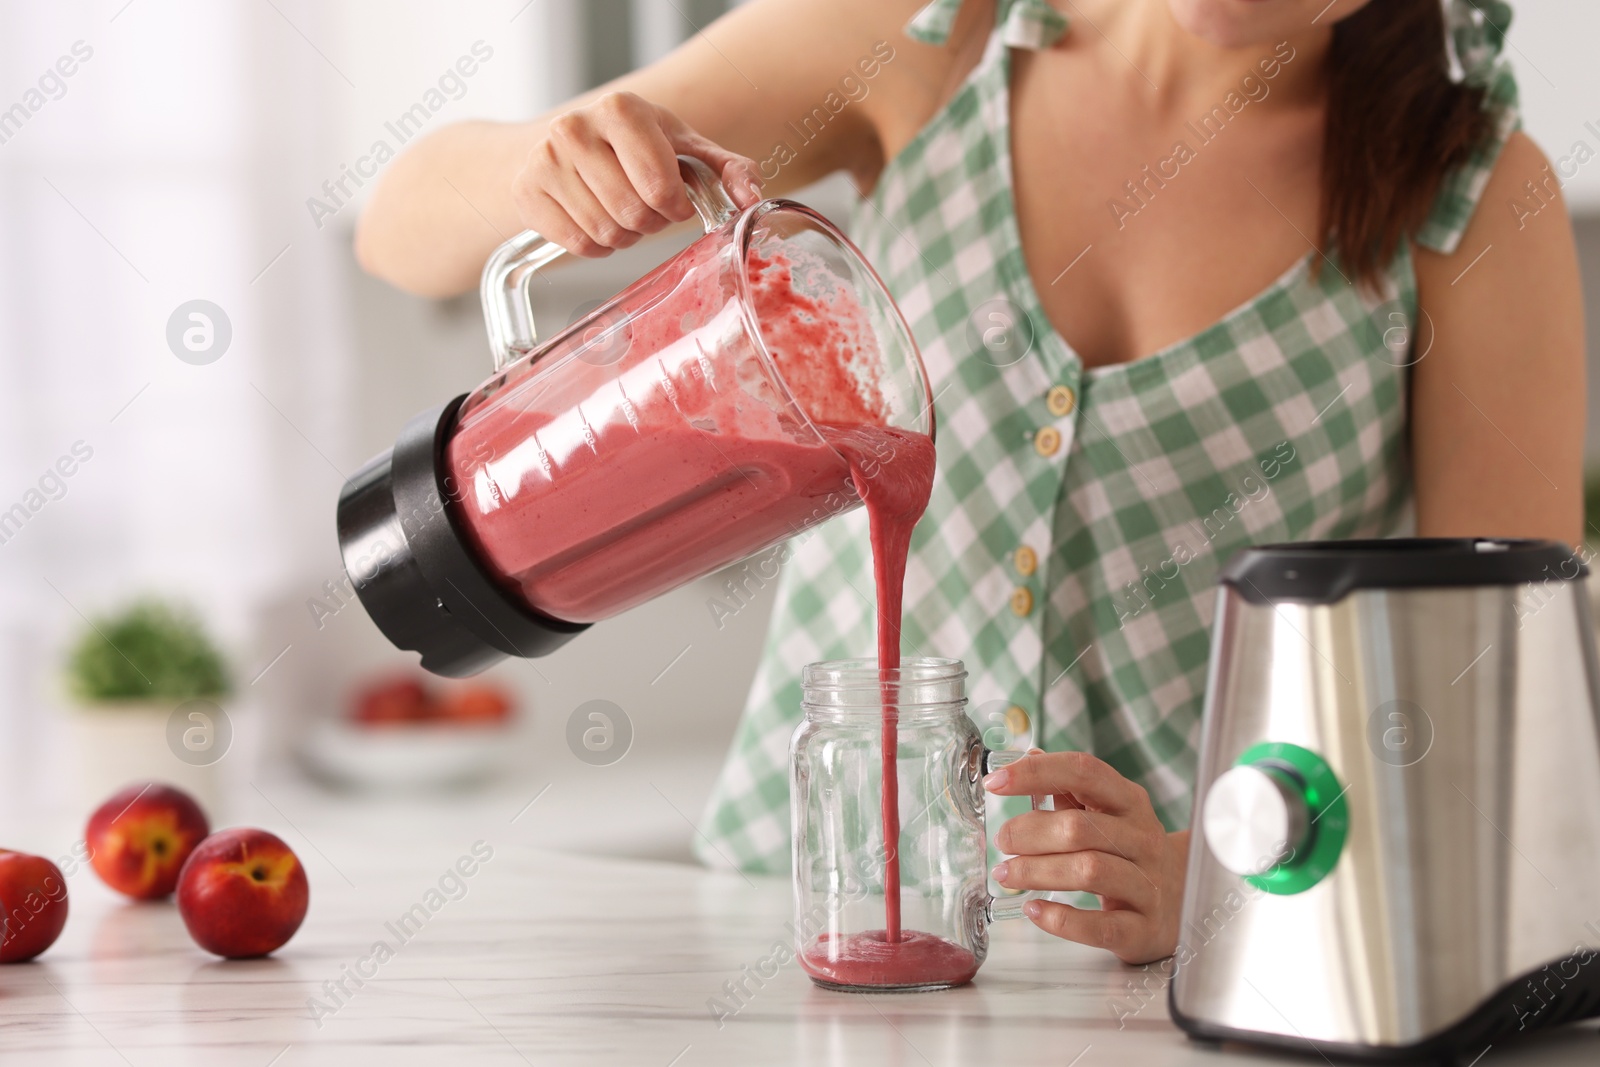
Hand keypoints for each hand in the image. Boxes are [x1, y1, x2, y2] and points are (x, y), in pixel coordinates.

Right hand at [513, 91, 763, 257]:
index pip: (659, 186)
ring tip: (620, 210)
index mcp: (621, 109)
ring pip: (605, 233)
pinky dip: (596, 245)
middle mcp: (575, 128)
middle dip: (650, 222)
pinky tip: (595, 218)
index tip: (674, 202)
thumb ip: (729, 170)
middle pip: (632, 214)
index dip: (675, 208)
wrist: (566, 144)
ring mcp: (544, 160)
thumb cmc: (636, 147)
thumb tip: (753, 200)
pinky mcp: (526, 192)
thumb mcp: (686, 148)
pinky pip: (579, 245)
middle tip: (645, 207)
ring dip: (624, 235)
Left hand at [983, 750, 1187, 965]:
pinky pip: (1099, 925)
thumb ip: (1071, 788)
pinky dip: (1060, 919)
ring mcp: (1148, 884)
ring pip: (1088, 871)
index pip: (1083, 772)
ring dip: (1037, 871)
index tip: (995, 782)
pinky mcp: (1144, 928)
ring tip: (1007, 874)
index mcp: (1129, 802)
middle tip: (1002, 842)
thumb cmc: (1132, 853)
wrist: (1184, 902)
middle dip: (1028, 833)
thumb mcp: (1109, 814)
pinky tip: (1034, 909)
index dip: (1036, 773)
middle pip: (1078, 827)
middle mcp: (1143, 838)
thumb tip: (1031, 755)